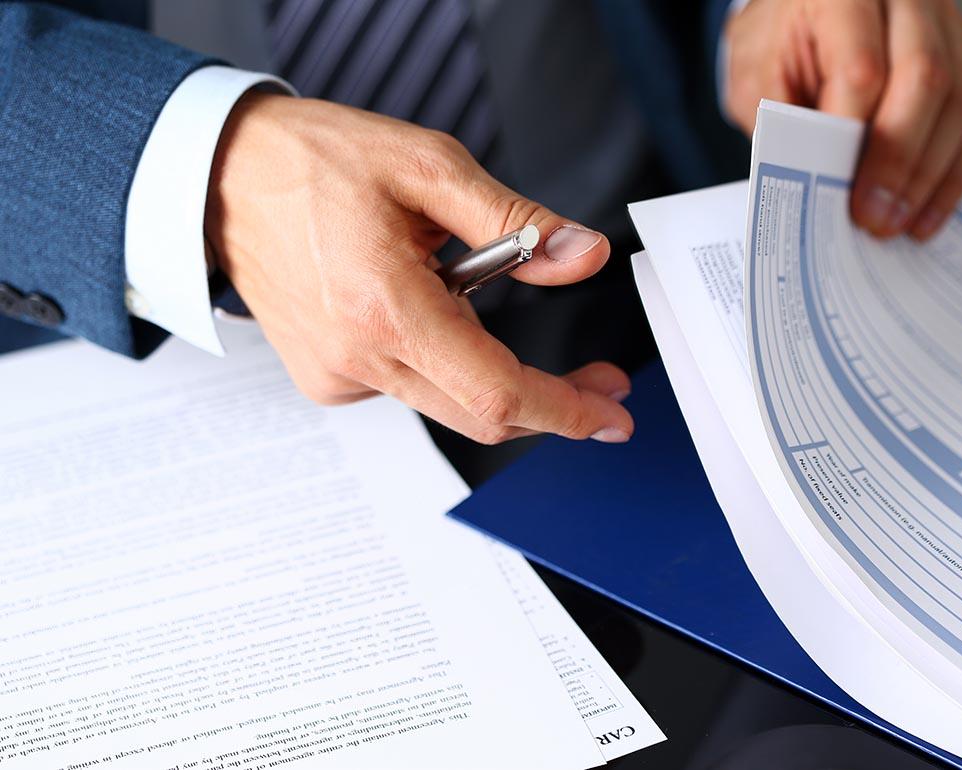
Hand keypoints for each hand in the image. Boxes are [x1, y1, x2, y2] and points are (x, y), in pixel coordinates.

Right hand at [205, 93, 632, 444]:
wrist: (223, 179)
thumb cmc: (317, 163)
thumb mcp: (429, 166)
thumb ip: (516, 222)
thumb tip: (583, 258)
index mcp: (385, 308)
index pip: (496, 392)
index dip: (565, 410)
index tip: (610, 416)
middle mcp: (356, 359)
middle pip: (480, 414)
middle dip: (550, 403)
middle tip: (597, 380)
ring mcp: (336, 378)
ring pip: (448, 401)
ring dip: (487, 365)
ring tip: (450, 277)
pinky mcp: (326, 381)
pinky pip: (409, 387)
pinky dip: (438, 357)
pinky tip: (411, 302)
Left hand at [725, 0, 961, 239]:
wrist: (802, 13)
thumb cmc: (777, 46)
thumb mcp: (756, 78)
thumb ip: (782, 123)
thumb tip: (816, 187)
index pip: (862, 68)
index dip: (854, 139)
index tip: (839, 193)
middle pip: (925, 79)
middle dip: (900, 161)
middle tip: (874, 220)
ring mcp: (945, 23)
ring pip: (960, 100)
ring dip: (930, 175)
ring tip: (898, 226)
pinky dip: (952, 172)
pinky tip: (925, 213)